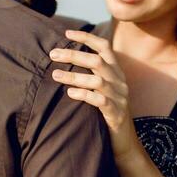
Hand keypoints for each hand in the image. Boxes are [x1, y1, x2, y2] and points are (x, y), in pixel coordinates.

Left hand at [50, 29, 137, 156]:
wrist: (124, 142)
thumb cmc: (107, 114)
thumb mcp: (102, 91)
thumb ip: (91, 75)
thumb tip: (66, 61)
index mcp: (116, 73)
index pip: (104, 47)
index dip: (87, 38)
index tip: (67, 33)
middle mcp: (119, 82)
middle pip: (97, 61)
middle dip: (73, 55)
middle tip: (52, 54)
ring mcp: (119, 98)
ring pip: (97, 80)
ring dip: (74, 76)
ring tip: (55, 75)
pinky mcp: (116, 114)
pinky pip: (100, 101)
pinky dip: (84, 95)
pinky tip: (70, 94)